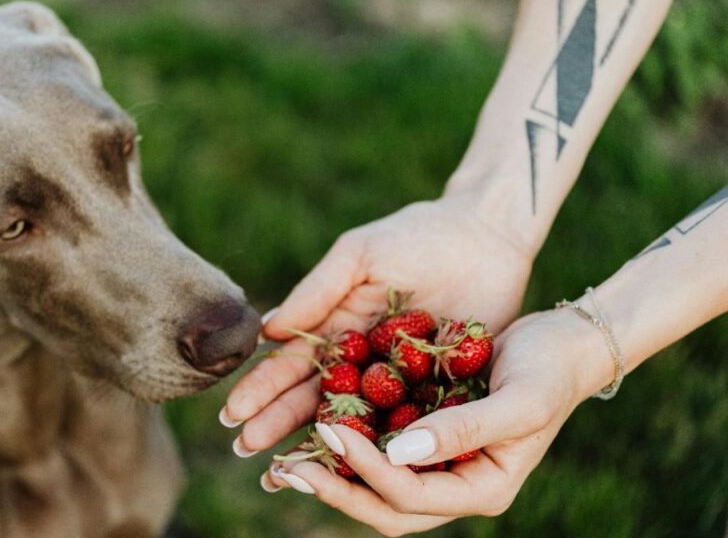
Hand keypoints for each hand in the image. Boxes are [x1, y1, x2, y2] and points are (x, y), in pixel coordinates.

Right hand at [222, 193, 534, 454]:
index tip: (232, 415)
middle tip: (244, 450)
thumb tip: (265, 331)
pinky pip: (407, 425)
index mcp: (336, 328)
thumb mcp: (360, 255)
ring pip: (353, 422)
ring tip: (285, 472)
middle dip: (276, 424)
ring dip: (320, 446)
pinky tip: (359, 471)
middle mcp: (360, 361)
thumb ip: (317, 291)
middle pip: (312, 399)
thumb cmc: (418, 235)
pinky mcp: (438, 393)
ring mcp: (397, 382)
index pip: (291, 365)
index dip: (261, 389)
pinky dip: (384, 448)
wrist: (488, 236)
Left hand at [262, 309, 608, 535]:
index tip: (329, 433)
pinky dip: (345, 442)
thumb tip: (398, 454)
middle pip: (383, 505)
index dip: (365, 472)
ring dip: (330, 473)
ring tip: (282, 459)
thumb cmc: (550, 370)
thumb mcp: (519, 402)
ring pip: (374, 484)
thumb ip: (463, 431)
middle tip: (284, 469)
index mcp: (480, 489)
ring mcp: (436, 463)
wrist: (563, 342)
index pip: (410, 497)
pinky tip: (310, 424)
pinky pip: (376, 447)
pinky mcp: (422, 434)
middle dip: (334, 489)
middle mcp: (453, 484)